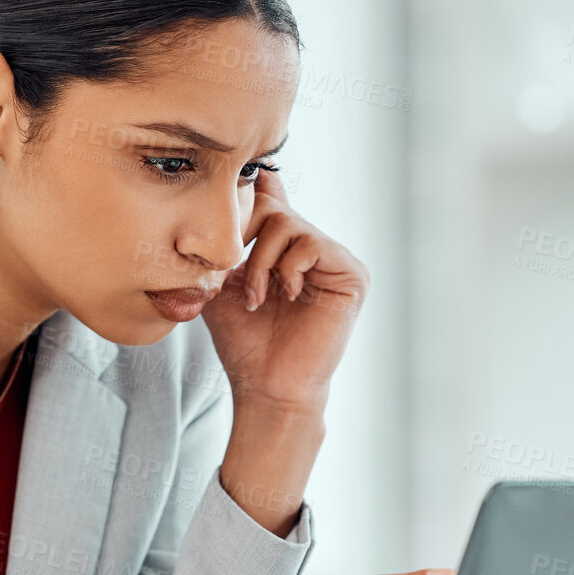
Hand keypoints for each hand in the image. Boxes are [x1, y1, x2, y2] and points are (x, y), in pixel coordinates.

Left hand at [199, 167, 368, 411]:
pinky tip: (287, 297)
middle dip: (243, 235)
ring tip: (257, 299)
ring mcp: (334, 260)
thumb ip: (222, 245)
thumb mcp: (221, 284)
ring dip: (261, 262)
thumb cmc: (244, 342)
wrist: (266, 385)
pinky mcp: (352, 274)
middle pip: (273, 206)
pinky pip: (311, 244)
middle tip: (231, 271)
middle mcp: (312, 249)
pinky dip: (287, 269)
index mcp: (285, 249)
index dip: (251, 190)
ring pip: (287, 224)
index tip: (227, 192)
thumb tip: (223, 200)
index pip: (273, 199)